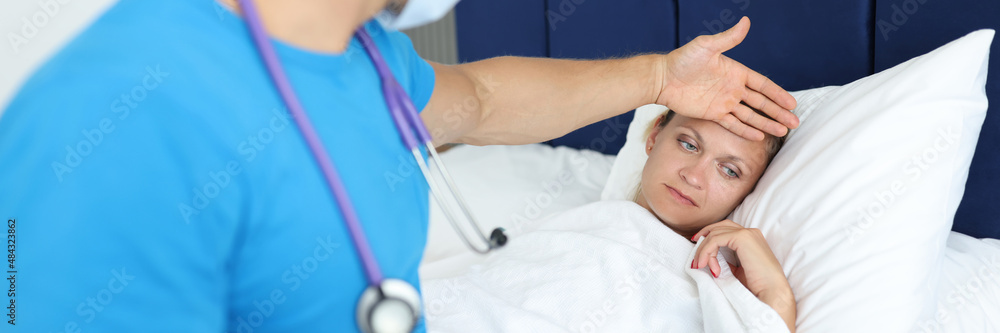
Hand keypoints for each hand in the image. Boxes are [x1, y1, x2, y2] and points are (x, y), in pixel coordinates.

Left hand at [657, 16, 798, 140]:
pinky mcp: (713, 114)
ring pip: (750, 115)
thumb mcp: (706, 46)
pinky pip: (733, 124)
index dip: (778, 94)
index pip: (763, 85)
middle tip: (795, 122)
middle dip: (778, 112)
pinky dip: (746, 130)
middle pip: (761, 103)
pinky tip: (759, 137)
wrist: (663, 78)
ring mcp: (724, 102)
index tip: (792, 103)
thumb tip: (746, 21)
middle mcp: (732, 88)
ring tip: (782, 132)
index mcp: (736, 72)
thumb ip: (728, 38)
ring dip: (766, 123)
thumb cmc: (683, 59)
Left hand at [690, 220, 795, 331]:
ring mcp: (747, 233)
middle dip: (703, 238)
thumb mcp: (737, 270)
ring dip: (704, 250)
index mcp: (751, 238)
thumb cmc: (757, 286)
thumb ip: (726, 261)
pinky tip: (707, 266)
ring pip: (715, 234)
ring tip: (699, 266)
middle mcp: (750, 232)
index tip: (698, 248)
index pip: (725, 230)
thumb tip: (709, 259)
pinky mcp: (742, 238)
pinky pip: (716, 240)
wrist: (771, 293)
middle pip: (719, 227)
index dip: (709, 236)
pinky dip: (707, 252)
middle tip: (693, 253)